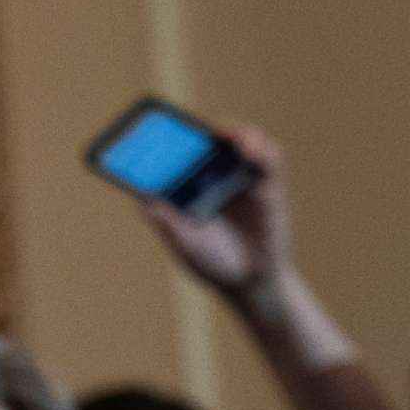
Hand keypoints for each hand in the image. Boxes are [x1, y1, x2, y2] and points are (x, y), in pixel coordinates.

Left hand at [141, 125, 290, 307]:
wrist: (249, 280)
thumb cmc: (210, 261)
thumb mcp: (184, 243)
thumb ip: (165, 220)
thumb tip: (141, 195)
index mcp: (184, 186)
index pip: (172, 153)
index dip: (162, 137)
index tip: (152, 129)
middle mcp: (210, 175)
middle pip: (204, 140)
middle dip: (196, 129)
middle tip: (190, 129)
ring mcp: (239, 176)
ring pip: (238, 142)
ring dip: (236, 134)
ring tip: (230, 138)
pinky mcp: (267, 184)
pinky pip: (269, 158)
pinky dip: (263, 150)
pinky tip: (256, 153)